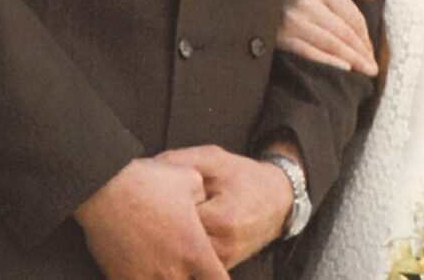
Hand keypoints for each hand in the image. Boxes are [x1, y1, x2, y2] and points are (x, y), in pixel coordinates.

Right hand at [74, 158, 229, 279]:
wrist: (105, 189)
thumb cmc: (151, 181)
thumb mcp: (191, 180)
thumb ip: (205, 198)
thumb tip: (207, 202)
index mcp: (195, 249)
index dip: (218, 279)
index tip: (211, 271)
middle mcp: (173, 269)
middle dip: (190, 276)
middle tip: (182, 261)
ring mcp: (146, 277)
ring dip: (165, 277)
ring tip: (160, 263)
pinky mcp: (122, 279)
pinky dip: (141, 278)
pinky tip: (139, 268)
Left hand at [158, 145, 294, 269]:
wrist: (278, 199)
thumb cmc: (245, 177)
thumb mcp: (214, 158)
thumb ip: (180, 160)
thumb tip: (146, 168)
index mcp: (222, 217)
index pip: (175, 220)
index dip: (157, 208)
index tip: (146, 200)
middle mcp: (224, 244)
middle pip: (176, 243)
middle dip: (161, 227)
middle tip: (148, 212)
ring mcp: (225, 259)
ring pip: (184, 256)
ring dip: (171, 241)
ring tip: (163, 223)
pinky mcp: (224, 265)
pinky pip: (196, 262)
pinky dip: (185, 248)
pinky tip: (179, 233)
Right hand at [276, 0, 379, 74]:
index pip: (353, 18)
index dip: (366, 38)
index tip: (372, 53)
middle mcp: (308, 1)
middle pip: (344, 33)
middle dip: (361, 53)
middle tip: (372, 69)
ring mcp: (293, 20)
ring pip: (331, 43)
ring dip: (351, 60)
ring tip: (364, 72)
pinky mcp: (280, 36)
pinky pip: (308, 52)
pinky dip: (328, 61)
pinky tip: (344, 69)